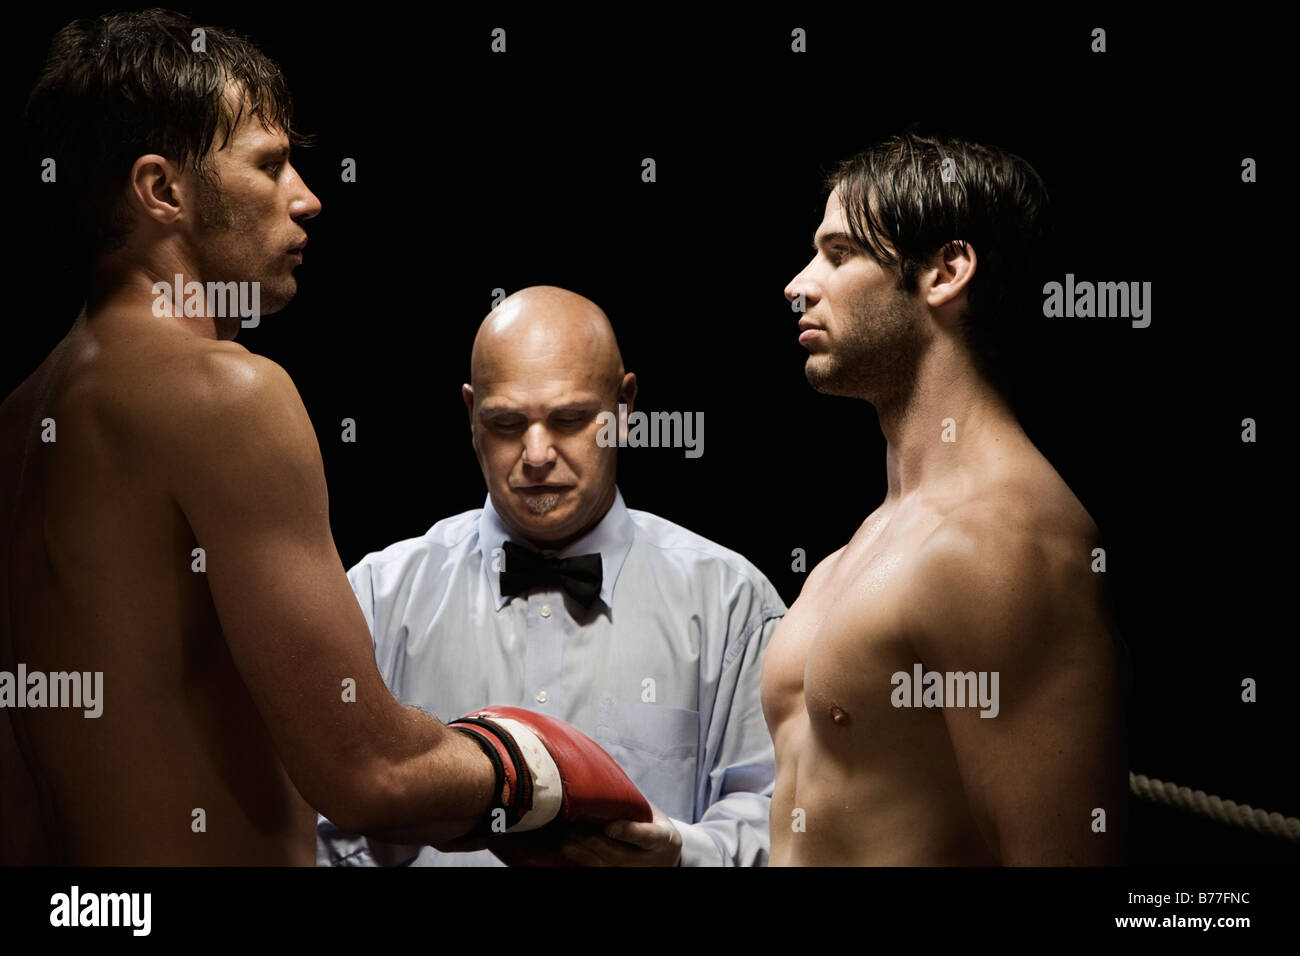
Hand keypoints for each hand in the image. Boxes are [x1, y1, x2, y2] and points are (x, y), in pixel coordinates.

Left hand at [559, 802, 681, 866]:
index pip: (647, 836)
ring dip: (583, 854)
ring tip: (565, 839)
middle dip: (594, 842)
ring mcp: (633, 871)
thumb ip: (631, 804)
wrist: (663, 856)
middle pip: (619, 856)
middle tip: (573, 828)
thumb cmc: (651, 824)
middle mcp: (648, 860)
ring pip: (606, 867)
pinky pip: (598, 870)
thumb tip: (600, 780)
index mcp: (663, 839)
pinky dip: (582, 861)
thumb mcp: (651, 813)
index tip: (609, 827)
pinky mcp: (618, 874)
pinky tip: (568, 850)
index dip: (628, 832)